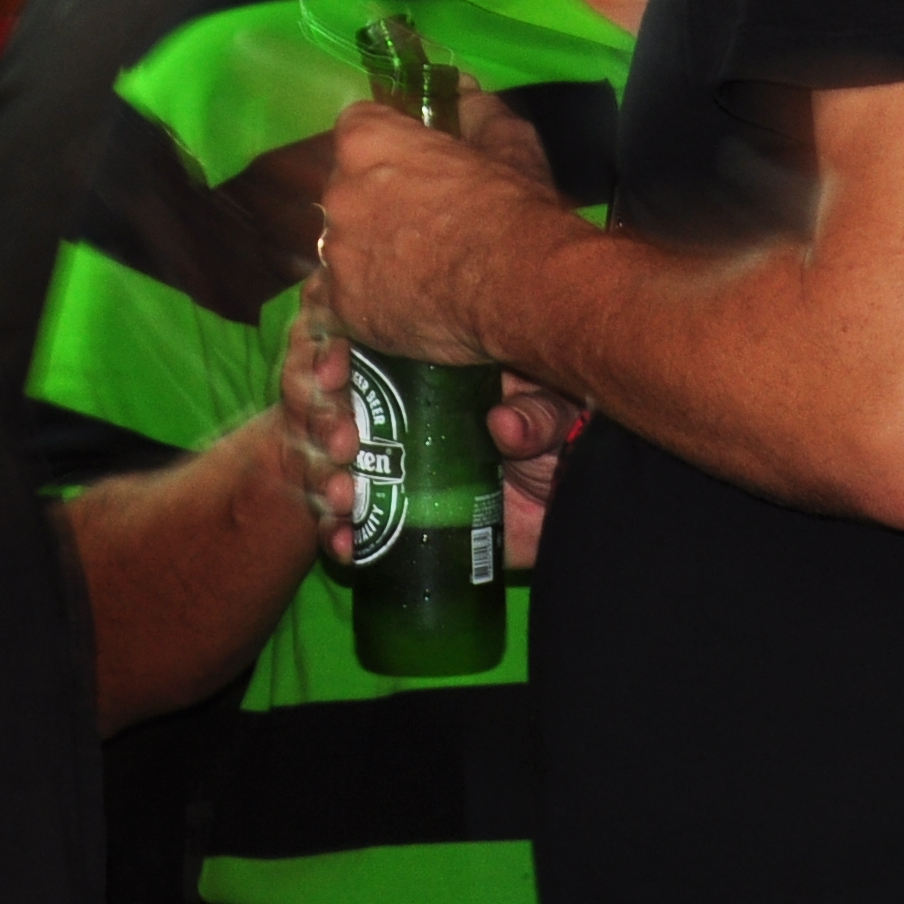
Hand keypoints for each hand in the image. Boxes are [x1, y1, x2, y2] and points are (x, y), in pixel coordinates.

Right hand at [279, 288, 586, 570]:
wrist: (578, 504)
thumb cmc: (565, 440)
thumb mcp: (556, 413)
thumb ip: (536, 414)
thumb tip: (503, 425)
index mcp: (430, 376)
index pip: (366, 360)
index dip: (336, 361)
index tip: (329, 372)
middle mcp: (403, 421)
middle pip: (339, 414)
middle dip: (325, 427)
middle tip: (341, 444)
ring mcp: (400, 472)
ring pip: (339, 469)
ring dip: (328, 481)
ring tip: (340, 495)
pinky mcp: (406, 523)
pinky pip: (360, 529)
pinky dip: (345, 536)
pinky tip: (345, 542)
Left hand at [309, 99, 571, 369]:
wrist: (518, 286)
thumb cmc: (513, 207)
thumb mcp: (508, 142)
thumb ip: (475, 110)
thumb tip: (462, 88)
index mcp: (367, 141)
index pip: (357, 127)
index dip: (387, 144)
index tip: (414, 164)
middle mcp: (339, 192)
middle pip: (347, 189)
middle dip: (376, 201)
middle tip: (423, 223)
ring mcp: (337, 253)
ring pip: (343, 246)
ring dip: (369, 252)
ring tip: (416, 273)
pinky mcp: (342, 306)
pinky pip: (337, 301)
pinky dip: (362, 301)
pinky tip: (395, 305)